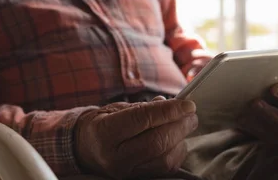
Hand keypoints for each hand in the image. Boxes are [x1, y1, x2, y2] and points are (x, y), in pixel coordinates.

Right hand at [74, 98, 197, 178]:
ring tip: (186, 125)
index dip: (168, 111)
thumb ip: (143, 107)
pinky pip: (165, 169)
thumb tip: (171, 104)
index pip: (142, 119)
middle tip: (191, 114)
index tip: (187, 104)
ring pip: (164, 159)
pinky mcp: (137, 179)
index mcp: (105, 132)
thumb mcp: (116, 109)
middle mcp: (115, 156)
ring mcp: (126, 172)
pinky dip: (177, 153)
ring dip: (181, 140)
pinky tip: (178, 141)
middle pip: (156, 142)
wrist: (86, 148)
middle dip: (179, 126)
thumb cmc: (103, 124)